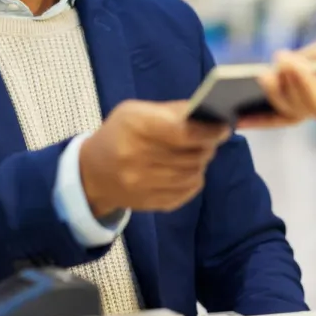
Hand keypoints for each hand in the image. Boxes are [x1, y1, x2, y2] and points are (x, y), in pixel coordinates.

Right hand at [79, 100, 229, 216]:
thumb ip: (172, 111)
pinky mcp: (150, 203)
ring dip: (201, 162)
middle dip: (208, 145)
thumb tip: (207, 115)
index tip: (223, 127)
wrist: (92, 173)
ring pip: (193, 174)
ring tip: (198, 153)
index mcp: (135, 127)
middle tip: (212, 138)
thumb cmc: (119, 134)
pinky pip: (187, 192)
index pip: (182, 132)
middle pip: (191, 155)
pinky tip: (187, 170)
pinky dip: (194, 180)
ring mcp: (143, 185)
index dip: (208, 131)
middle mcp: (137, 158)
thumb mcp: (135, 112)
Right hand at [258, 35, 315, 132]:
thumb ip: (299, 62)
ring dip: (286, 85)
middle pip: (287, 105)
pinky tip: (293, 68)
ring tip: (272, 69)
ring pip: (298, 106)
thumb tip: (276, 65)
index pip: (285, 100)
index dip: (262, 105)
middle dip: (272, 92)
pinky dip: (303, 84)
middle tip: (258, 78)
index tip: (236, 111)